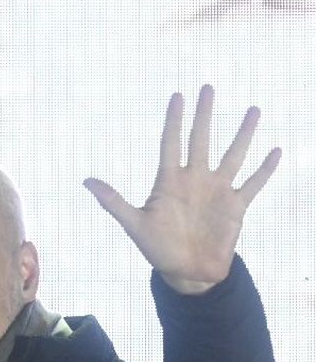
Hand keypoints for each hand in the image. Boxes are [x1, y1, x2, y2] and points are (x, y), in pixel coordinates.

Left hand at [85, 85, 280, 293]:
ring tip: (253, 110)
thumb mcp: (134, 224)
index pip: (171, 142)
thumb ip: (113, 202)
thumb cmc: (157, 249)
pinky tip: (275, 151)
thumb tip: (86, 181)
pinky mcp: (236, 206)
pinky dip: (265, 169)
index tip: (177, 96)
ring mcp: (217, 190)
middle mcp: (194, 179)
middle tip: (207, 88)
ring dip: (243, 134)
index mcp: (169, 181)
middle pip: (200, 139)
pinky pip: (254, 183)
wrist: (186, 273)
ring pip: (233, 155)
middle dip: (203, 115)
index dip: (174, 120)